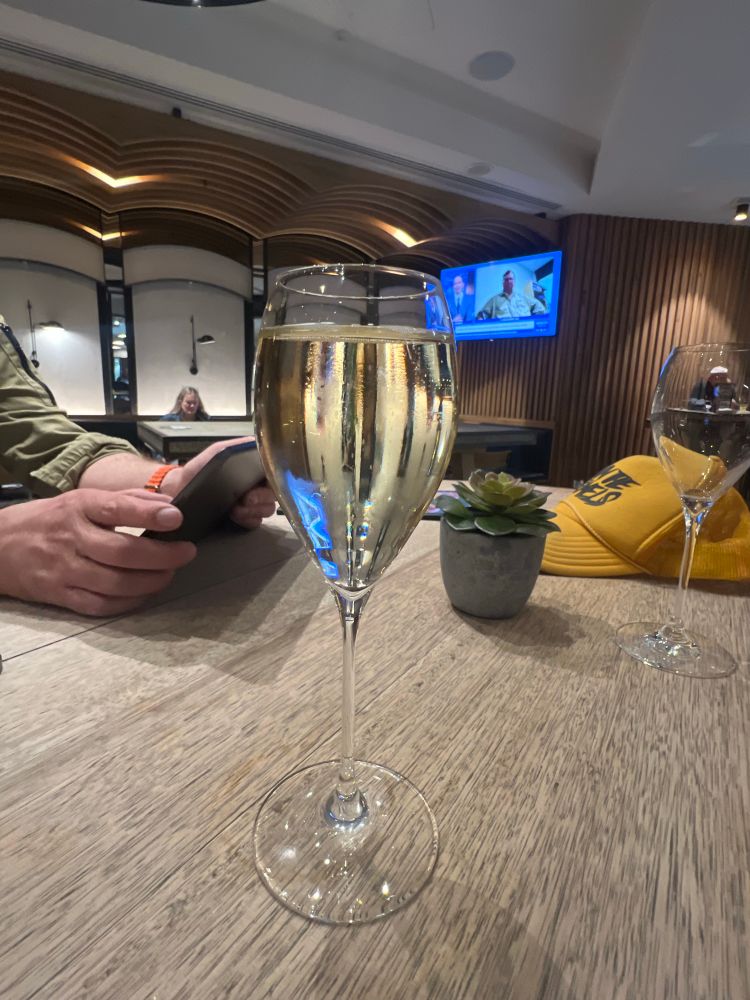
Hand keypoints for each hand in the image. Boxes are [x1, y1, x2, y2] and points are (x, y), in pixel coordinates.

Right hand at [0, 489, 195, 615]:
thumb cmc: (49, 520)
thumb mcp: (81, 499)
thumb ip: (125, 499)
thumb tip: (168, 503)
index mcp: (77, 507)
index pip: (116, 508)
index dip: (149, 513)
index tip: (177, 517)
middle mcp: (70, 538)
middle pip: (122, 552)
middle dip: (161, 555)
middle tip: (186, 552)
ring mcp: (64, 570)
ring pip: (115, 583)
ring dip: (151, 581)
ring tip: (169, 573)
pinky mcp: (60, 595)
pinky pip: (100, 605)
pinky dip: (129, 602)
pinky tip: (144, 593)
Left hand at [161, 438, 277, 528]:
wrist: (179, 492)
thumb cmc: (198, 470)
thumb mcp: (217, 452)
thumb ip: (237, 447)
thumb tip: (257, 443)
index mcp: (253, 468)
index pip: (275, 472)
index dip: (273, 479)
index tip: (259, 485)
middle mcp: (256, 484)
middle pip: (274, 493)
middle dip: (261, 499)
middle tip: (245, 500)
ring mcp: (252, 503)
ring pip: (267, 509)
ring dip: (253, 511)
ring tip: (235, 510)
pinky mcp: (244, 518)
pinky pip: (256, 522)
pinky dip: (248, 520)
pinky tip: (235, 517)